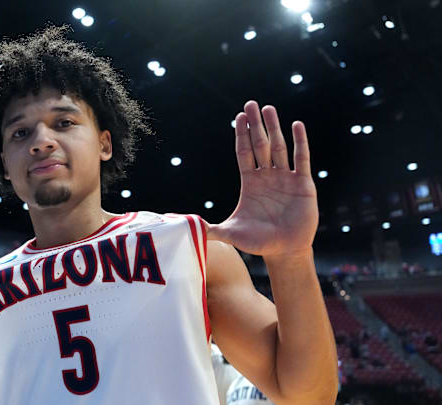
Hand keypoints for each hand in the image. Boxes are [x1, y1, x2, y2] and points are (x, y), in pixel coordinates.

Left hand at [204, 101, 317, 257]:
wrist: (285, 250)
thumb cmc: (258, 242)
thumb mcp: (231, 234)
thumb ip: (212, 230)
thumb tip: (188, 228)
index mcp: (250, 182)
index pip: (244, 153)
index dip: (241, 135)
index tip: (238, 117)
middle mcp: (267, 176)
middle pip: (260, 145)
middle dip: (255, 125)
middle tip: (251, 103)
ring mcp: (285, 178)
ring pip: (279, 147)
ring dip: (275, 128)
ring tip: (269, 108)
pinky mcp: (303, 184)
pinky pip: (301, 159)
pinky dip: (300, 142)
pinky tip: (297, 125)